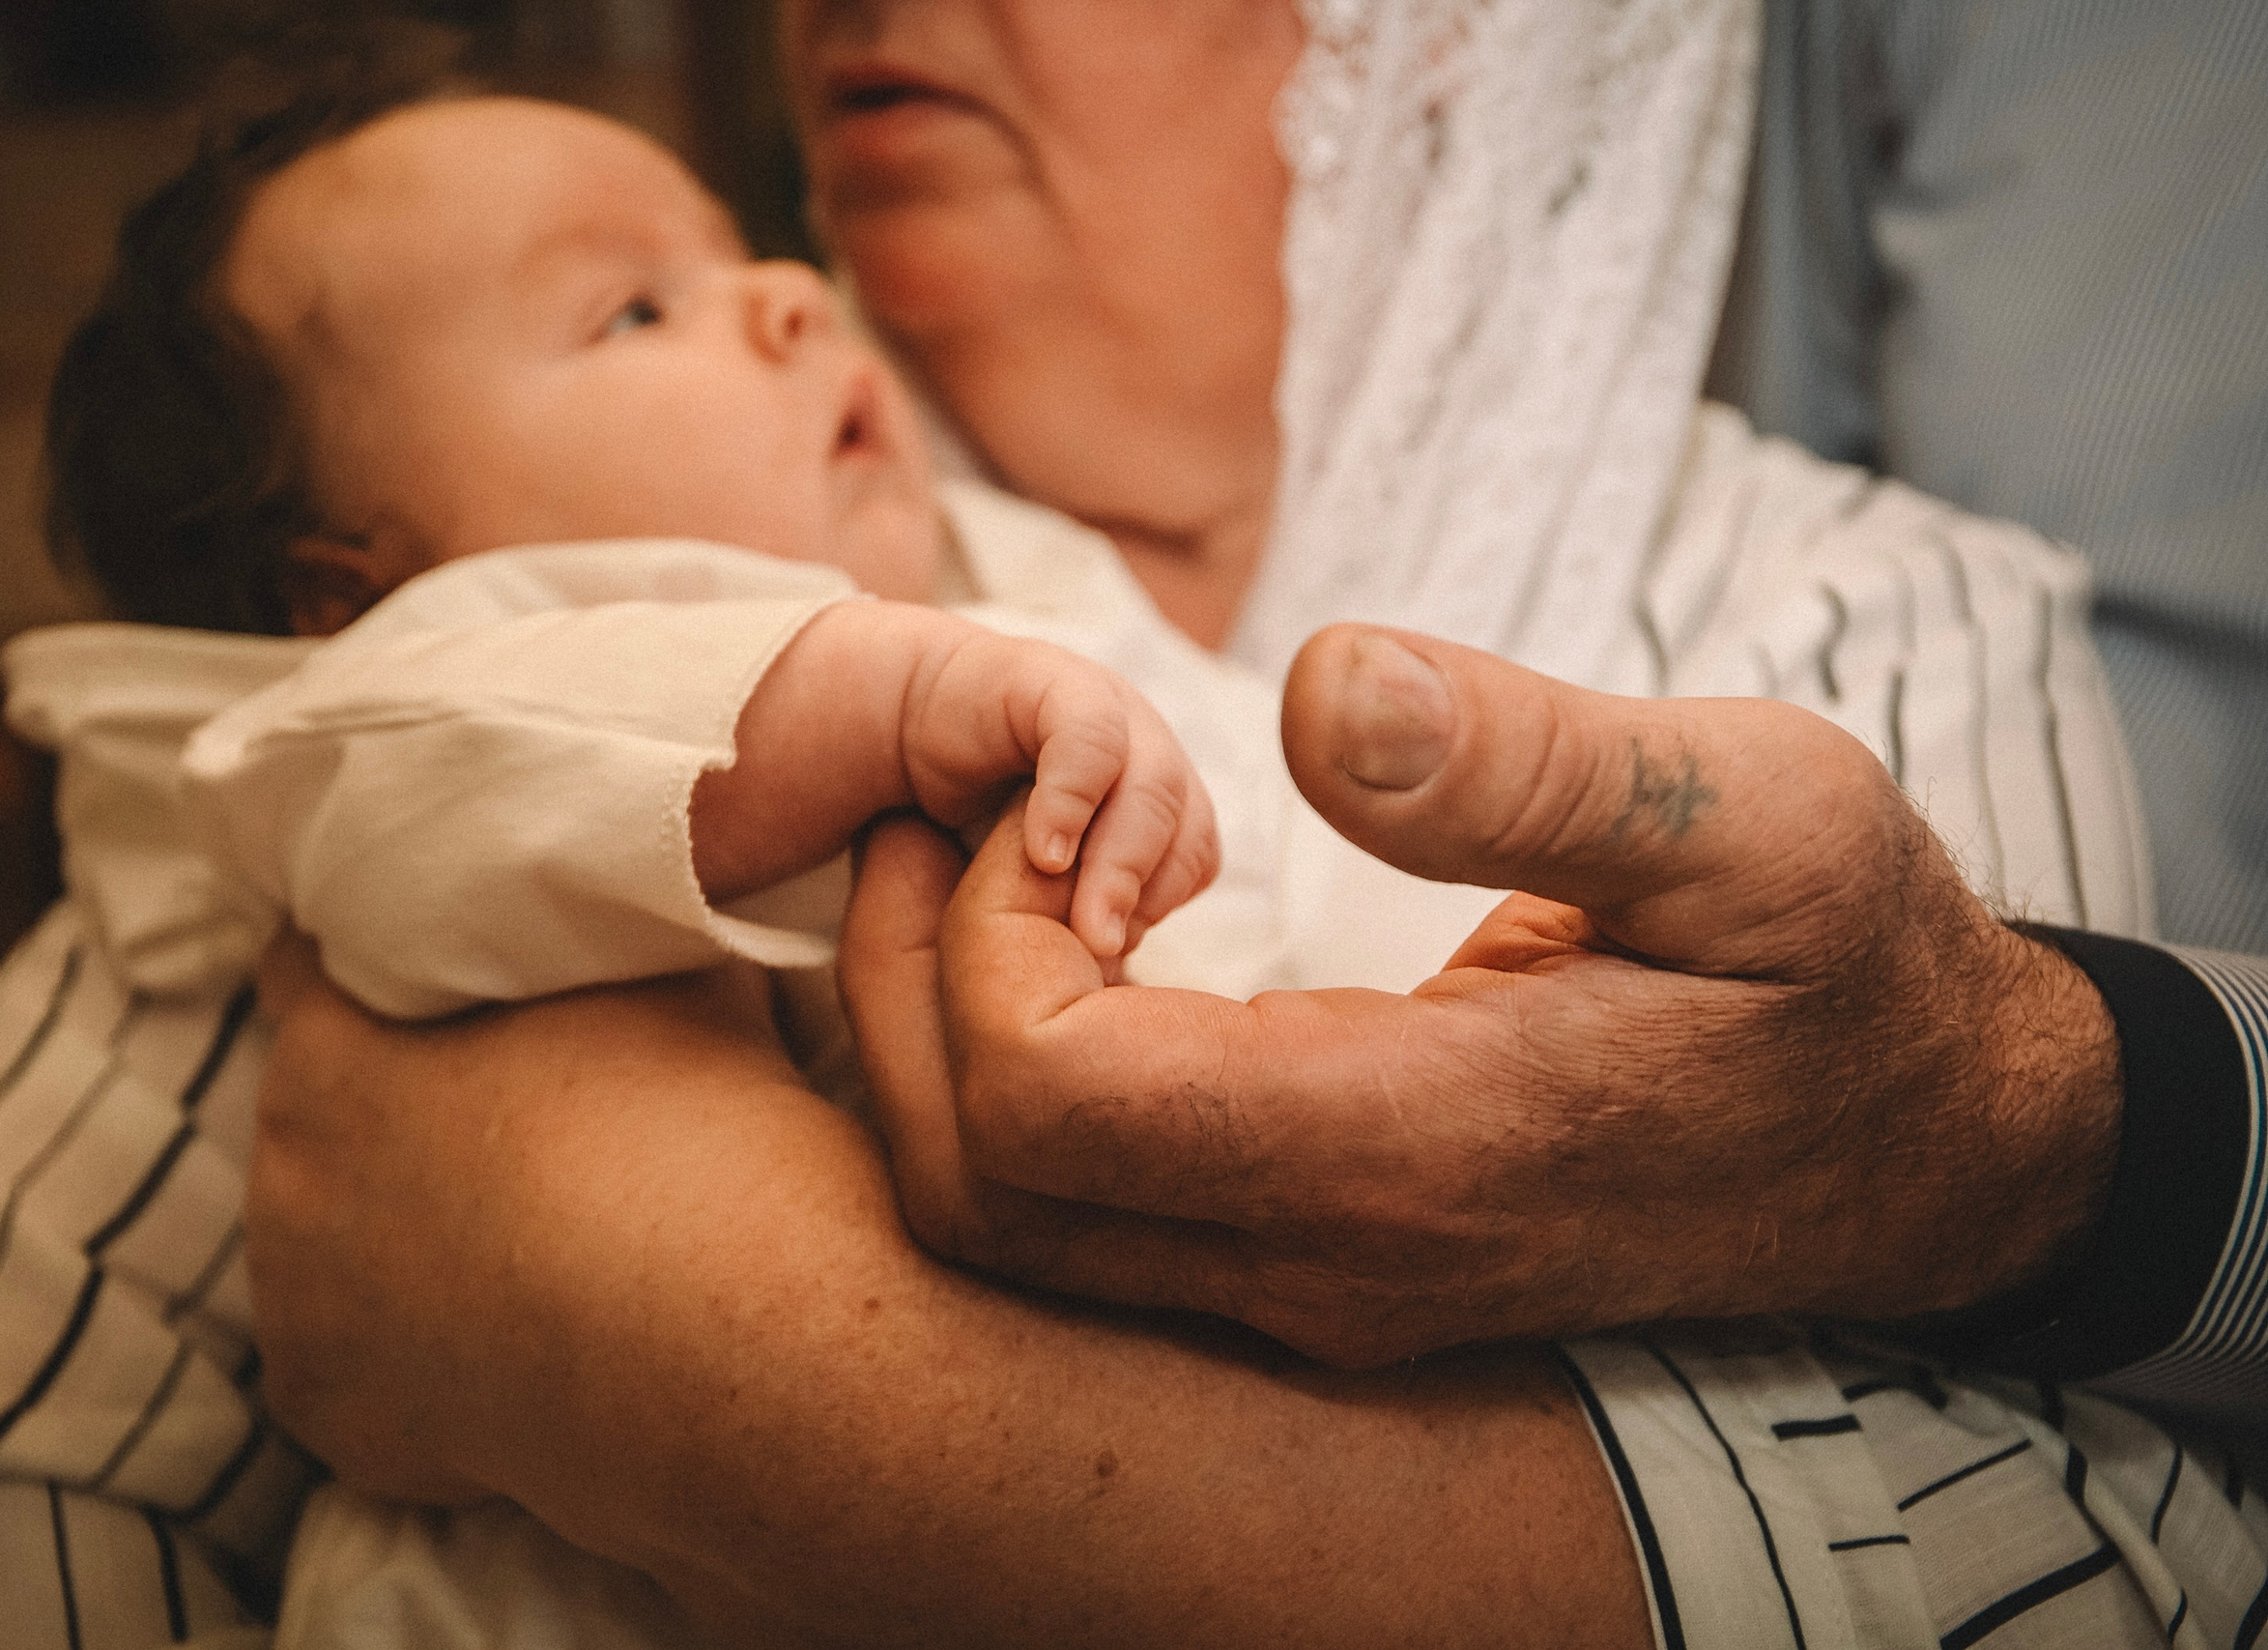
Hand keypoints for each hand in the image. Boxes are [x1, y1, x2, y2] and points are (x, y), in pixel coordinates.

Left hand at [247, 928, 790, 1501]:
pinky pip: (363, 1362)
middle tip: (507, 1122)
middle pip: (321, 1116)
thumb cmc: (690, 1133)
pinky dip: (418, 1353)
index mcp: (332, 1052)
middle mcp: (283, 1175)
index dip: (374, 964)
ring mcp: (298, 1307)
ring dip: (398, 1236)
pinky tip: (510, 1338)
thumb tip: (631, 899)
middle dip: (393, 1111)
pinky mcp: (332, 1414)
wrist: (727, 1337)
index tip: (431, 975)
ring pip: (333, 1244)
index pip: (306, 972)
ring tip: (523, 1246)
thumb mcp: (669, 973)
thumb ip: (608, 934)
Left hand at [839, 625, 2123, 1366]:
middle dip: (900, 983)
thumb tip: (1327, 686)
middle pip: (976, 1188)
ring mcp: (1312, 1287)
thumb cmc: (1844, 968)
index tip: (1064, 798)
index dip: (986, 935)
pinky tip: (1066, 936)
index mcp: (1415, 1148)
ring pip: (1003, 1223)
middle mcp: (1328, 1259)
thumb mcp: (1750, 821)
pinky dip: (1006, 1078)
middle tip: (944, 807)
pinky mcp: (1311, 1269)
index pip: (1053, 1101)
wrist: (1922, 1145)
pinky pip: (1075, 1217)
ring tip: (980, 856)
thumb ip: (1533, 764)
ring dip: (934, 1034)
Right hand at [901, 628, 1220, 959]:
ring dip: (1118, 864)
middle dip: (1144, 897)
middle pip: (1185, 826)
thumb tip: (1105, 997)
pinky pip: (1087, 741)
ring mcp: (1108, 712)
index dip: (1157, 907)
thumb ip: (1072, 919)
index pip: (1192, 858)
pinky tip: (1043, 856)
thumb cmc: (971, 813)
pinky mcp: (1055, 685)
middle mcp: (1143, 749)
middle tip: (1103, 956)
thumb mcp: (1032, 880)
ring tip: (1081, 925)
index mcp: (1155, 797)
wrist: (903, 719)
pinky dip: (1071, 801)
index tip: (1106, 957)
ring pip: (1152, 787)